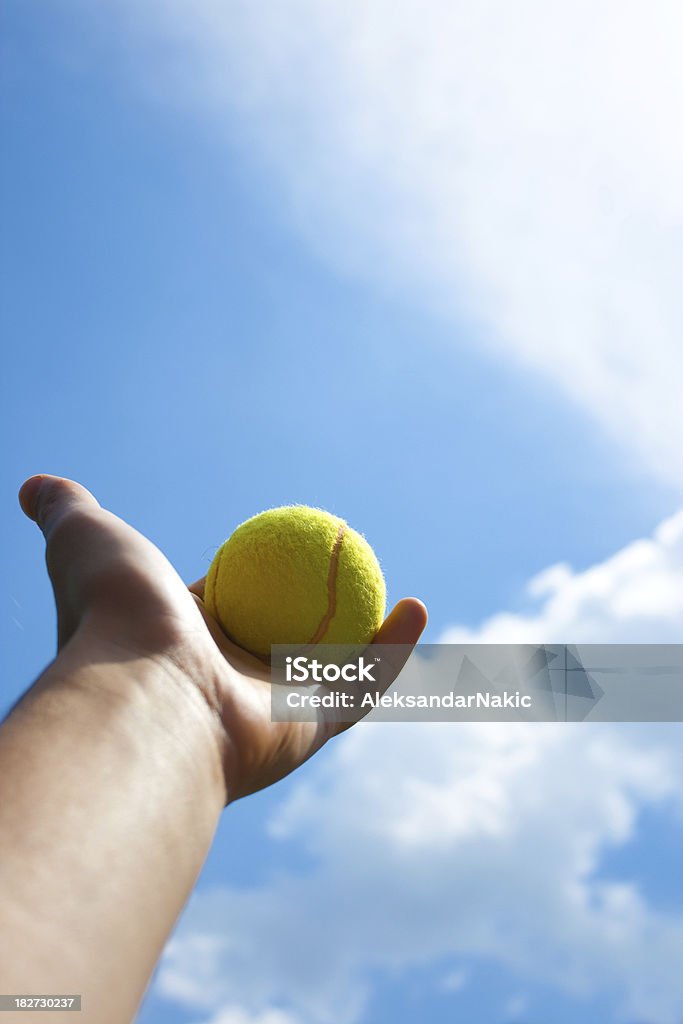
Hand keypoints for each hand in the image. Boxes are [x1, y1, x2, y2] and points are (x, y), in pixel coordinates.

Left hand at [19, 475, 426, 802]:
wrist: (138, 694)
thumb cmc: (115, 610)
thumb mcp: (90, 538)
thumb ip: (69, 510)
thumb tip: (37, 486)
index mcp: (185, 638)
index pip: (230, 598)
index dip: (256, 572)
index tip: (285, 542)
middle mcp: (227, 678)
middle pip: (287, 635)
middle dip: (319, 610)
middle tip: (351, 565)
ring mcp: (267, 708)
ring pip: (336, 666)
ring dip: (374, 632)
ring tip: (398, 589)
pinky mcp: (305, 732)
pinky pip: (362, 686)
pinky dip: (395, 652)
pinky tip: (417, 609)